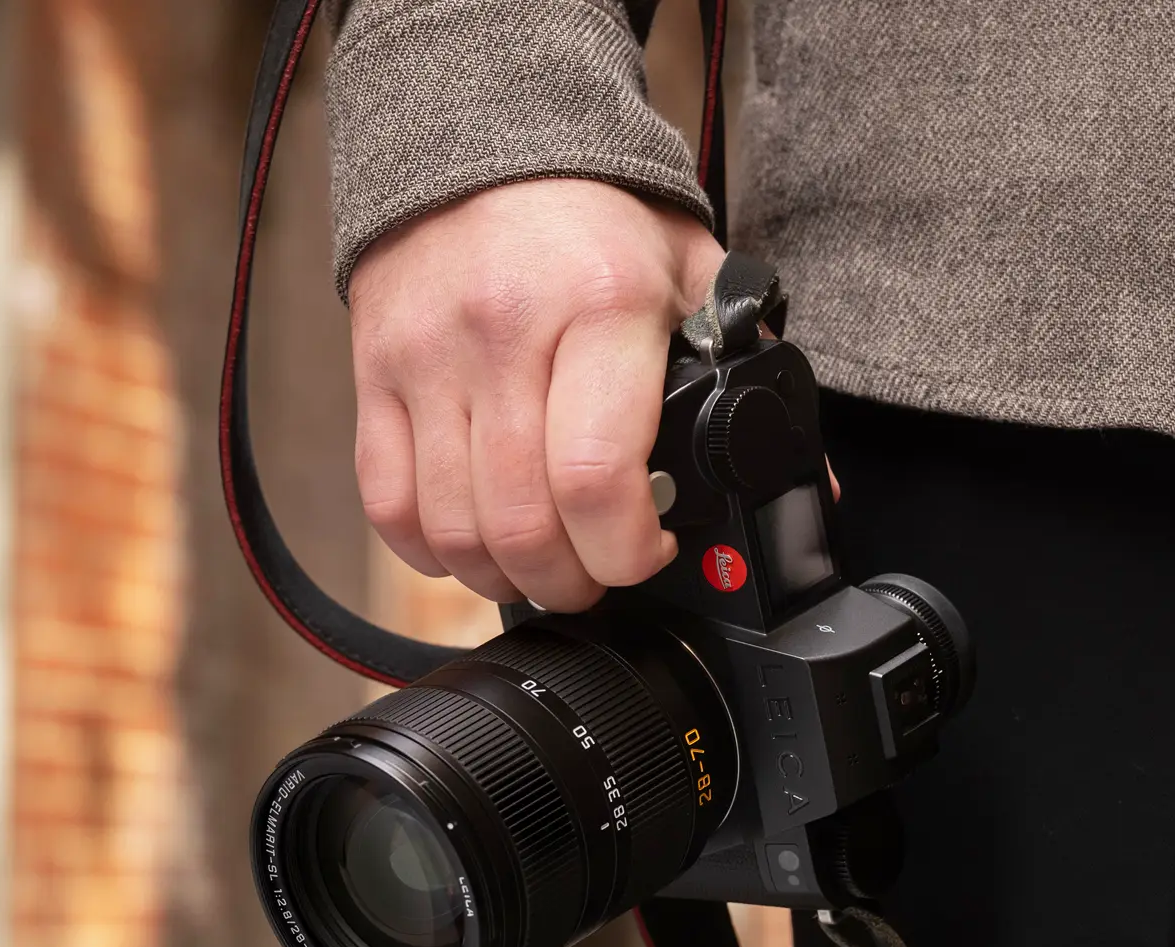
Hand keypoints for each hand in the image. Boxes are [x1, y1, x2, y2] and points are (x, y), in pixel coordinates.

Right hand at [348, 178, 725, 610]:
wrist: (483, 136)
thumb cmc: (597, 220)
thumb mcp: (690, 272)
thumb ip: (742, 369)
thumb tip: (800, 481)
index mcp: (599, 307)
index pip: (596, 476)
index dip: (627, 548)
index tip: (650, 551)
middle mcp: (502, 334)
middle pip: (523, 523)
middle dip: (572, 582)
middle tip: (597, 577)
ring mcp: (427, 359)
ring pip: (453, 529)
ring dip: (504, 577)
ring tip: (541, 569)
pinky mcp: (374, 376)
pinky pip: (389, 504)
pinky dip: (431, 552)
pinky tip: (473, 547)